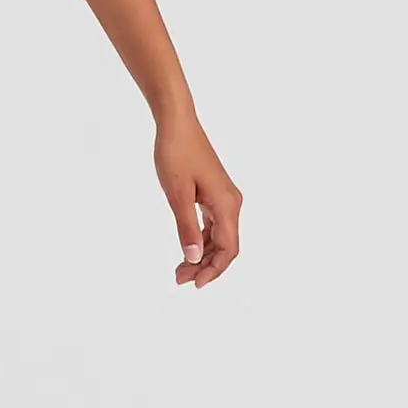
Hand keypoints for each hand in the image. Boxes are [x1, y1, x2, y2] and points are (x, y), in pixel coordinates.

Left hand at [154, 113, 240, 288]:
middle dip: (205, 266)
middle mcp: (231, 203)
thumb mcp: (177, 194)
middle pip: (226, 246)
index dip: (214, 270)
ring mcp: (224, 198)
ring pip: (219, 237)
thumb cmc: (175, 154)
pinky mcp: (214, 194)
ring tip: (180, 270)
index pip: (229, 249)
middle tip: (179, 279)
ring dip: (202, 255)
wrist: (176, 123)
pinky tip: (187, 249)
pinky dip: (201, 240)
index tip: (195, 284)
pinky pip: (213, 225)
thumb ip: (187, 228)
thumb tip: (194, 259)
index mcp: (226, 204)